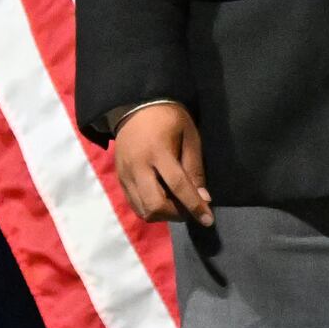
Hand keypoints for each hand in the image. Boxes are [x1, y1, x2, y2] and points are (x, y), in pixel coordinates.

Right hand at [109, 102, 211, 226]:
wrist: (134, 107)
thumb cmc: (169, 118)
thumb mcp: (189, 136)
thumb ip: (194, 167)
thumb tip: (204, 198)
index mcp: (158, 152)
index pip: (178, 186)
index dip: (195, 205)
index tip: (208, 220)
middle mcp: (138, 167)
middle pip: (154, 205)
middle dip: (176, 214)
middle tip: (190, 209)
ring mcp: (125, 174)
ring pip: (142, 209)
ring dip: (163, 214)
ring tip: (177, 204)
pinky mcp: (120, 178)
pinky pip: (134, 204)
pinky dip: (150, 208)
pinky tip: (163, 199)